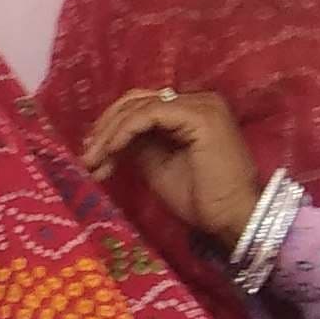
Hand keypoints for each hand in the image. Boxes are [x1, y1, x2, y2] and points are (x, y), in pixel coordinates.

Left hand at [76, 85, 265, 247]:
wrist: (231, 217)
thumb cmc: (200, 198)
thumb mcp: (156, 164)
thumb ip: (136, 144)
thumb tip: (105, 137)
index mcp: (189, 111)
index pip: (141, 106)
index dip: (111, 126)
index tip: (91, 155)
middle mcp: (198, 100)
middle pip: (137, 101)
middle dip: (106, 128)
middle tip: (87, 157)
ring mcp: (201, 105)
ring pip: (139, 106)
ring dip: (110, 133)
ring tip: (94, 161)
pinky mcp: (199, 116)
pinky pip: (150, 115)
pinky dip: (125, 131)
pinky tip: (112, 151)